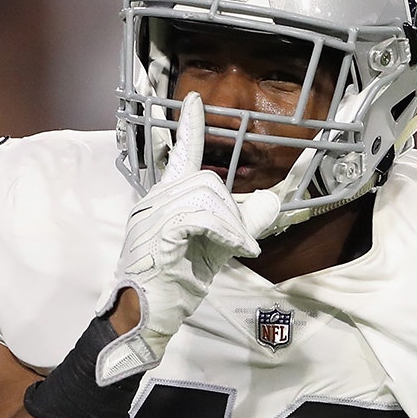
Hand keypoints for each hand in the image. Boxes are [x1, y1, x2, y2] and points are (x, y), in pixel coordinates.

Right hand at [95, 92, 279, 384]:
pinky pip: (202, 219)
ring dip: (231, 227)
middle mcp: (156, 201)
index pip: (181, 155)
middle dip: (232, 212)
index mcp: (164, 200)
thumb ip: (242, 225)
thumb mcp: (214, 249)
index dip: (191, 128)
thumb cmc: (173, 282)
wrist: (142, 315)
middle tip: (239, 244)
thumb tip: (274, 201)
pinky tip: (235, 251)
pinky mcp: (160, 233)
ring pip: (208, 199)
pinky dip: (226, 235)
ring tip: (236, 251)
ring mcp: (154, 216)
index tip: (196, 101)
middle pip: (207, 181)